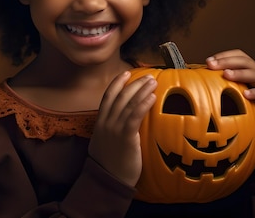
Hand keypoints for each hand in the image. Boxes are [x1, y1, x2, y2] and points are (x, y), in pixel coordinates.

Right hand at [88, 71, 156, 186]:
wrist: (107, 180)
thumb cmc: (109, 164)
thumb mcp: (106, 142)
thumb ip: (112, 130)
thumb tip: (124, 122)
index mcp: (100, 122)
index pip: (108, 96)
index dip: (117, 83)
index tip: (127, 73)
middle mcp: (106, 122)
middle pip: (120, 96)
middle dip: (134, 83)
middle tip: (148, 75)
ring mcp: (115, 128)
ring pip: (128, 103)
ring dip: (141, 90)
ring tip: (153, 81)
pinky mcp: (126, 136)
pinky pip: (134, 116)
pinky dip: (143, 104)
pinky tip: (152, 97)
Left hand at [206, 49, 254, 137]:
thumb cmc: (246, 106)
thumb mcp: (232, 93)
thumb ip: (220, 84)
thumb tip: (196, 80)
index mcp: (249, 69)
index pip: (238, 55)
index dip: (224, 56)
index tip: (208, 61)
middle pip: (245, 61)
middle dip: (227, 61)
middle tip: (212, 65)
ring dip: (240, 73)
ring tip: (226, 75)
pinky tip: (245, 94)